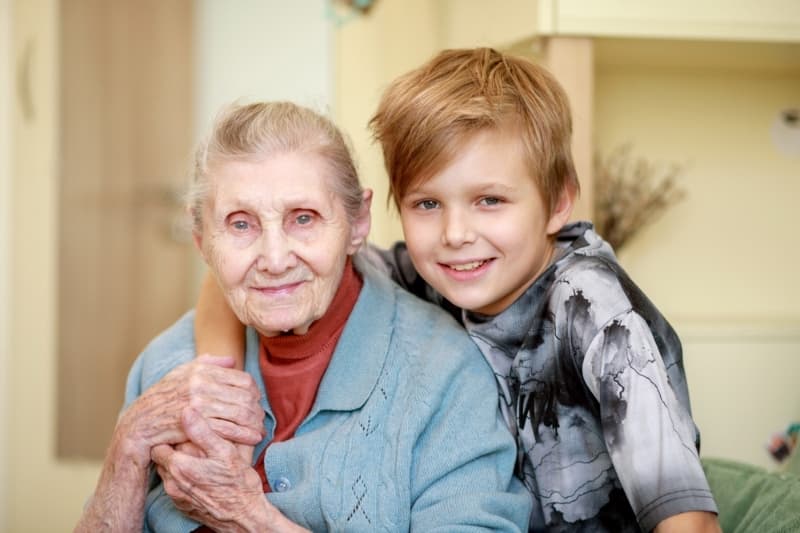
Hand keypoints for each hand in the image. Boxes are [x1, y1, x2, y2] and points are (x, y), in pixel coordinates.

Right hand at [116, 355, 263, 466]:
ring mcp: (196, 405)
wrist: (138, 426)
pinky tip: (253, 439)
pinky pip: (228, 429)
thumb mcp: (179, 375)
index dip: (254, 392)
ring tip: (259, 430)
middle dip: (257, 409)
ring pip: (239, 412)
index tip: (257, 402)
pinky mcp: (194, 425)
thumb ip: (206, 365)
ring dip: (254, 423)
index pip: (242, 379)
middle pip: (244, 396)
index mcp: (200, 371)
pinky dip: (244, 435)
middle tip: (261, 419)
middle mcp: (199, 384)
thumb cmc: (162, 400)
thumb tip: (231, 360)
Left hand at [152, 408, 280, 531]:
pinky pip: (174, 486)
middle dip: (174, 448)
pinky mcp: (181, 505)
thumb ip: (203, 431)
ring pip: (167, 472)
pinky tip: (200, 474)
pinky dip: (183, 478)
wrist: (244, 518)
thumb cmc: (238, 484)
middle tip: (192, 442)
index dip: (173, 435)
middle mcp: (172, 482)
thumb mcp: (225, 452)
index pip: (160, 443)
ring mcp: (176, 496)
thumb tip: (187, 409)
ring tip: (197, 458)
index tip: (185, 432)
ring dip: (178, 463)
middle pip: (161, 457)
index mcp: (180, 466)